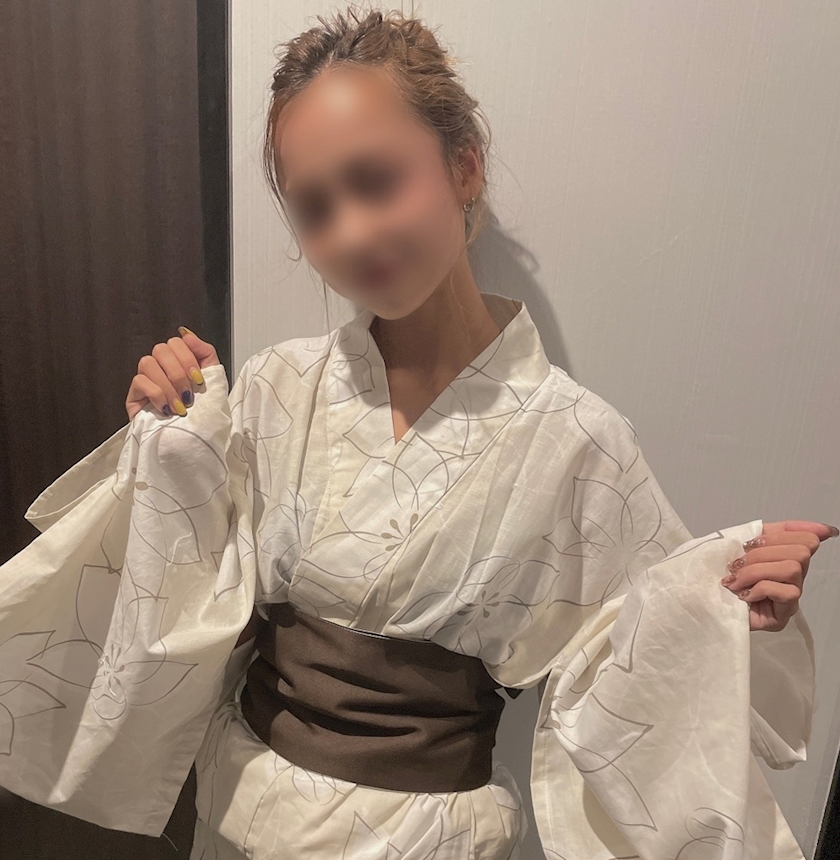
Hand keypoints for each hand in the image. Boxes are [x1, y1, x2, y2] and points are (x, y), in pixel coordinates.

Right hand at [125, 325, 220, 420]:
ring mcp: (145, 383)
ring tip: (181, 407)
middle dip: (180, 372)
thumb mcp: (213, 382)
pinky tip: (167, 410)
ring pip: (147, 362)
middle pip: (161, 349)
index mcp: (179, 364)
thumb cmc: (205, 417)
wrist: (195, 446)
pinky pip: (139, 381)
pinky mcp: (133, 398)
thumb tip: (186, 334)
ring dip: (169, 385)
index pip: (176, 342)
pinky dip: (157, 394)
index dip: (188, 357)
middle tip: (190, 395)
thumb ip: (205, 353)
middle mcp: (160, 370)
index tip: (199, 380)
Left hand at [720, 520, 837, 630]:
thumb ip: (763, 532)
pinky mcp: (784, 616)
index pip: (805, 537)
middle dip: (762, 553)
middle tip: (739, 564)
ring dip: (756, 571)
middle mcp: (793, 576)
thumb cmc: (718, 574)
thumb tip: (815, 525)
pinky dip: (759, 589)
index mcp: (783, 556)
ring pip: (792, 569)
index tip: (760, 536)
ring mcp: (791, 597)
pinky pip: (786, 592)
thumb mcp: (738, 545)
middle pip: (800, 551)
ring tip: (736, 580)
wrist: (701, 602)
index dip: (794, 530)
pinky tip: (743, 595)